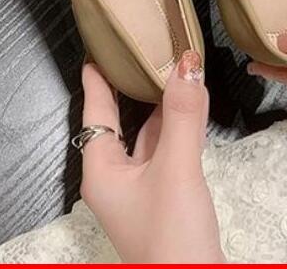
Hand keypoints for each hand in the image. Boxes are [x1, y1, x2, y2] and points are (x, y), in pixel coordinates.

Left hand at [79, 53, 224, 263]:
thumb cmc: (171, 236)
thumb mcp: (175, 169)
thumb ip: (181, 115)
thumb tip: (186, 64)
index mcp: (102, 171)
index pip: (95, 113)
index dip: (97, 80)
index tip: (97, 51)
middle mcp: (116, 178)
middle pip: (120, 122)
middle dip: (130, 88)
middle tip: (140, 51)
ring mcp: (141, 190)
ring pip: (147, 136)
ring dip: (158, 105)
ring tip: (168, 69)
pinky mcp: (165, 198)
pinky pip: (167, 151)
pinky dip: (177, 126)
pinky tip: (190, 109)